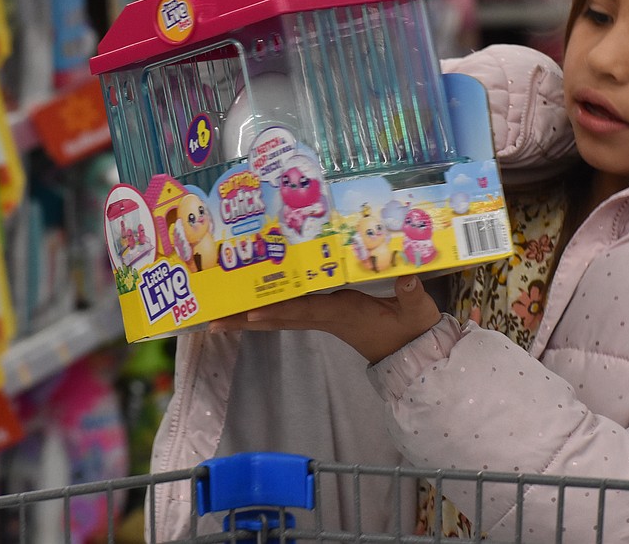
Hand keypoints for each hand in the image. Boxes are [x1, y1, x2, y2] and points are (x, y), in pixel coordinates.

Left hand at [209, 275, 441, 363]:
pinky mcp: (326, 317)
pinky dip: (267, 313)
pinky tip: (249, 311)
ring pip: (279, 319)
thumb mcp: (417, 311)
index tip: (248, 313)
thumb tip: (408, 277)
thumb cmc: (412, 329)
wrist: (413, 352)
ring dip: (248, 319)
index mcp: (342, 312)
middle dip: (244, 319)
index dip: (278, 310)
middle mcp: (325, 316)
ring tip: (217, 319)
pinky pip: (289, 316)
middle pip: (278, 318)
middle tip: (210, 322)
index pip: (304, 310)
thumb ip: (413, 294)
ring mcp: (323, 318)